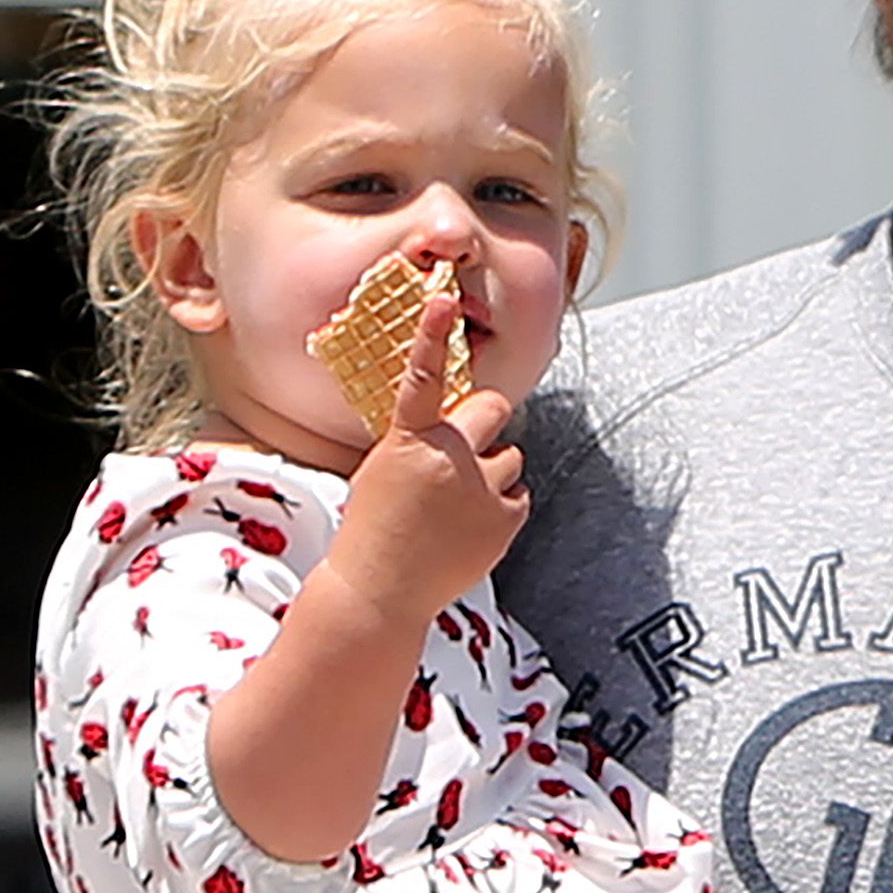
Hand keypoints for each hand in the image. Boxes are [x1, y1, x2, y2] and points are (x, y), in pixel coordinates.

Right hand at [332, 287, 528, 626]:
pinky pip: (516, 497)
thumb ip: (422, 444)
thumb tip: (461, 431)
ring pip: (509, 458)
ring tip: (456, 511)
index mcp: (408, 440)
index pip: (423, 377)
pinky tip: (468, 533)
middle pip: (492, 410)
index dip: (432, 336)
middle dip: (484, 425)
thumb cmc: (376, 528)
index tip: (441, 301)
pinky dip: (498, 512)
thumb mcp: (384, 471)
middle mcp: (448, 456)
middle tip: (464, 456)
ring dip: (491, 476)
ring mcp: (481, 488)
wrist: (381, 591)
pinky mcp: (505, 519)